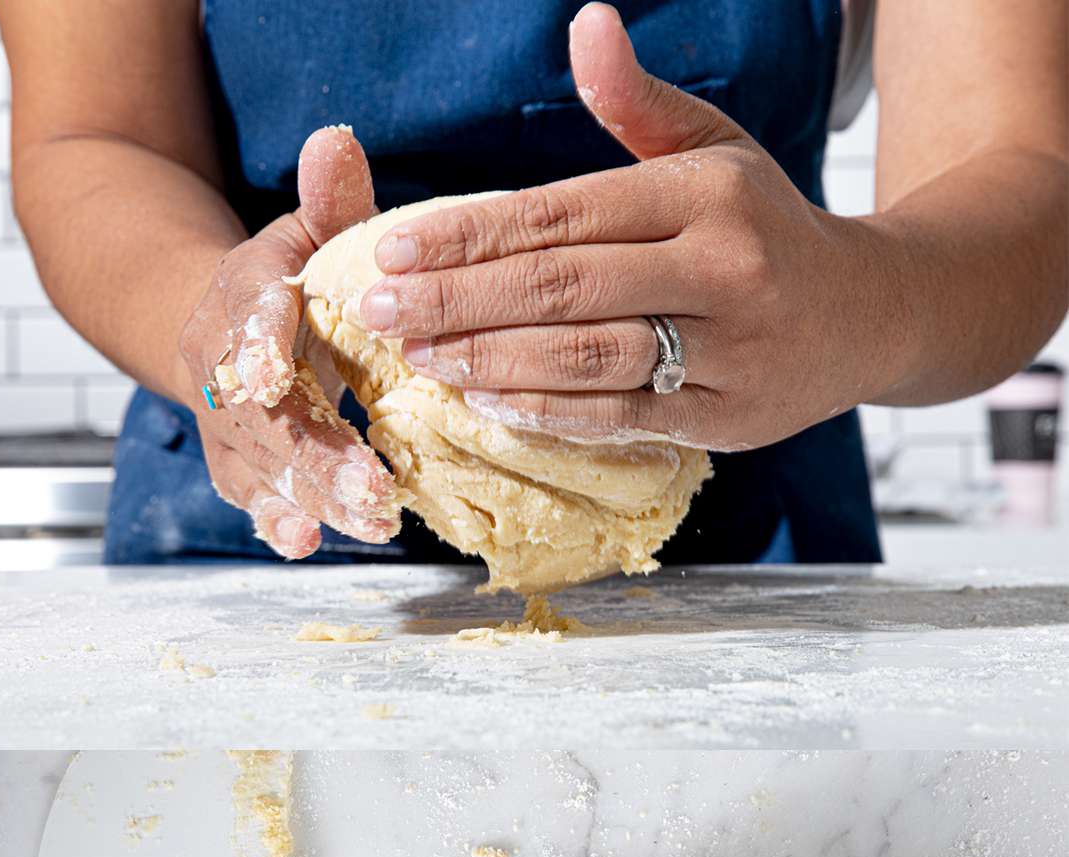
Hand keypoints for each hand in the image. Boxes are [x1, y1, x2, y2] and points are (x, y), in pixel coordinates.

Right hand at [178, 127, 398, 558]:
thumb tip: (336, 140)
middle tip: (374, 488)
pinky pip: (252, 496)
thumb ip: (329, 201)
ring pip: (262, 464)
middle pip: (262, 414)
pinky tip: (308, 543)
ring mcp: (227, 423)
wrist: (217, 327)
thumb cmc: (291, 282)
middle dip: (315, 453)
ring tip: (371, 523)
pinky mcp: (237, 465)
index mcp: (243, 297)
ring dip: (314, 497)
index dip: (256, 344)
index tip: (275, 373)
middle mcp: (224, 366)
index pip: (246, 318)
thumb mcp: (311, 233)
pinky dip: (278, 522)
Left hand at [358, 2, 894, 452]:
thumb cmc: (769, 228)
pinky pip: (625, 415)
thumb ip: (639, 102)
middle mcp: (720, 267)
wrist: (872, 314)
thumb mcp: (715, 151)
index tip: (395, 248)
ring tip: (421, 358)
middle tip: (383, 311)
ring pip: (590, 355)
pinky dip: (552, 411)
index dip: (472, 233)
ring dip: (494, 360)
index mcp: (704, 194)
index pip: (563, 211)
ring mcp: (729, 349)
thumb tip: (586, 25)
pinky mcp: (729, 417)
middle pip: (564, 285)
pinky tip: (490, 402)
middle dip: (461, 300)